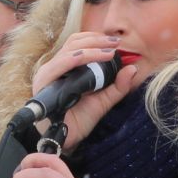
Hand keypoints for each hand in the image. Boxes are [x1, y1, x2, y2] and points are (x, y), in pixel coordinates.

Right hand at [31, 31, 141, 151]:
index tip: (116, 42)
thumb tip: (133, 68)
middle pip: (74, 42)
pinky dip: (74, 59)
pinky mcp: (44, 82)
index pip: (79, 43)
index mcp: (66, 67)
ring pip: (69, 50)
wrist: (65, 139)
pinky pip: (59, 65)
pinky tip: (86, 57)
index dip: (97, 38)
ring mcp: (48, 73)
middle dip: (97, 40)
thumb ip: (118, 86)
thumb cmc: (80, 119)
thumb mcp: (104, 100)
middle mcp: (55, 67)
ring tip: (109, 51)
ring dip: (90, 48)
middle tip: (115, 43)